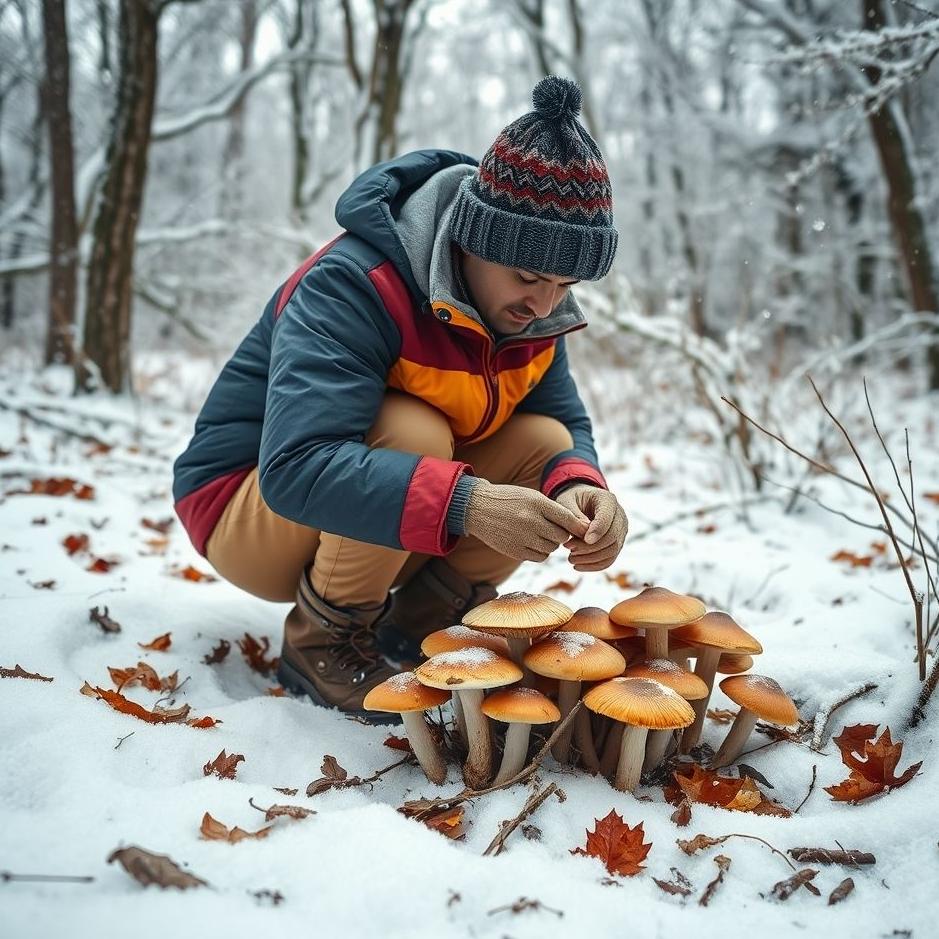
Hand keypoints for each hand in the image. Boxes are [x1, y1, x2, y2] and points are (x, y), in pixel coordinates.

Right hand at [464, 480, 589, 561]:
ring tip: (540, 534)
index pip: (567, 518)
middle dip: (561, 535)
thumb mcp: (531, 497)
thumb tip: (579, 528)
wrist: (477, 508)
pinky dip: (540, 552)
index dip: (578, 526)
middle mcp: (530, 521)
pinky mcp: (515, 551)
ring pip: (551, 549)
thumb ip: (553, 510)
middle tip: (555, 530)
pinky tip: (531, 542)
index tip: (584, 529)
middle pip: (561, 537)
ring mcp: (522, 538)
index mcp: (537, 503)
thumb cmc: (509, 500)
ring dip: (550, 544)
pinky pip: (539, 557)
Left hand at [555, 484, 627, 571]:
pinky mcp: (617, 543)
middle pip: (612, 538)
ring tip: (570, 558)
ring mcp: (620, 531)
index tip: (583, 540)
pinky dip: (594, 565)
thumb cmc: (572, 499)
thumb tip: (584, 534)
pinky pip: (609, 559)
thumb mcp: (567, 501)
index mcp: (608, 500)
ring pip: (612, 551)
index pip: (607, 519)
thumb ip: (574, 516)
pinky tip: (577, 566)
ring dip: (590, 558)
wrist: (580, 502)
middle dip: (590, 548)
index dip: (597, 531)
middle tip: (569, 549)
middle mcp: (619, 515)